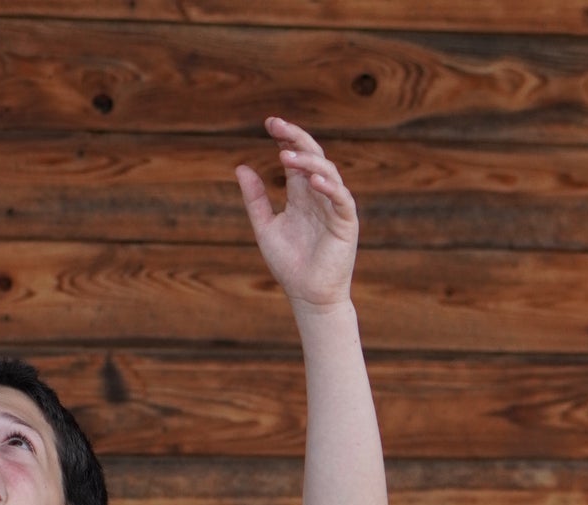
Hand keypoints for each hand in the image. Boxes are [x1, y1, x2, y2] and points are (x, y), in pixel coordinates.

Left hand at [235, 117, 358, 312]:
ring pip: (327, 171)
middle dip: (296, 138)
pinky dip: (329, 187)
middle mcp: (318, 196)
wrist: (309, 297)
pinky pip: (341, 198)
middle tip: (277, 126)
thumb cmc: (289, 265)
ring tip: (286, 156)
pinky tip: (312, 180)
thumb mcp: (265, 227)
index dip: (285, 138)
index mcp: (301, 194)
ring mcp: (334, 207)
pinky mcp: (346, 223)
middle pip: (313, 156)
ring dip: (308, 161)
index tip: (269, 124)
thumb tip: (241, 167)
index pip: (295, 158)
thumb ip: (255, 199)